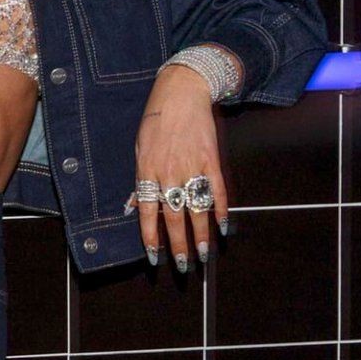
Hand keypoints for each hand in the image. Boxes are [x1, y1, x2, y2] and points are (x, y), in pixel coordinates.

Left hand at [133, 64, 230, 273]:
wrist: (181, 94)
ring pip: (197, 209)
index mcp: (147, 172)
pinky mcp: (211, 160)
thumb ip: (140, 181)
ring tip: (205, 255)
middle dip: (179, 245)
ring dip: (201, 235)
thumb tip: (137, 207)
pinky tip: (223, 227)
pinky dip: (220, 209)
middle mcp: (168, 173)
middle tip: (185, 266)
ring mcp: (191, 167)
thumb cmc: (155, 122)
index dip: (151, 238)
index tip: (154, 258)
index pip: (147, 214)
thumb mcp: (139, 149)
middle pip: (174, 217)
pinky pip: (216, 190)